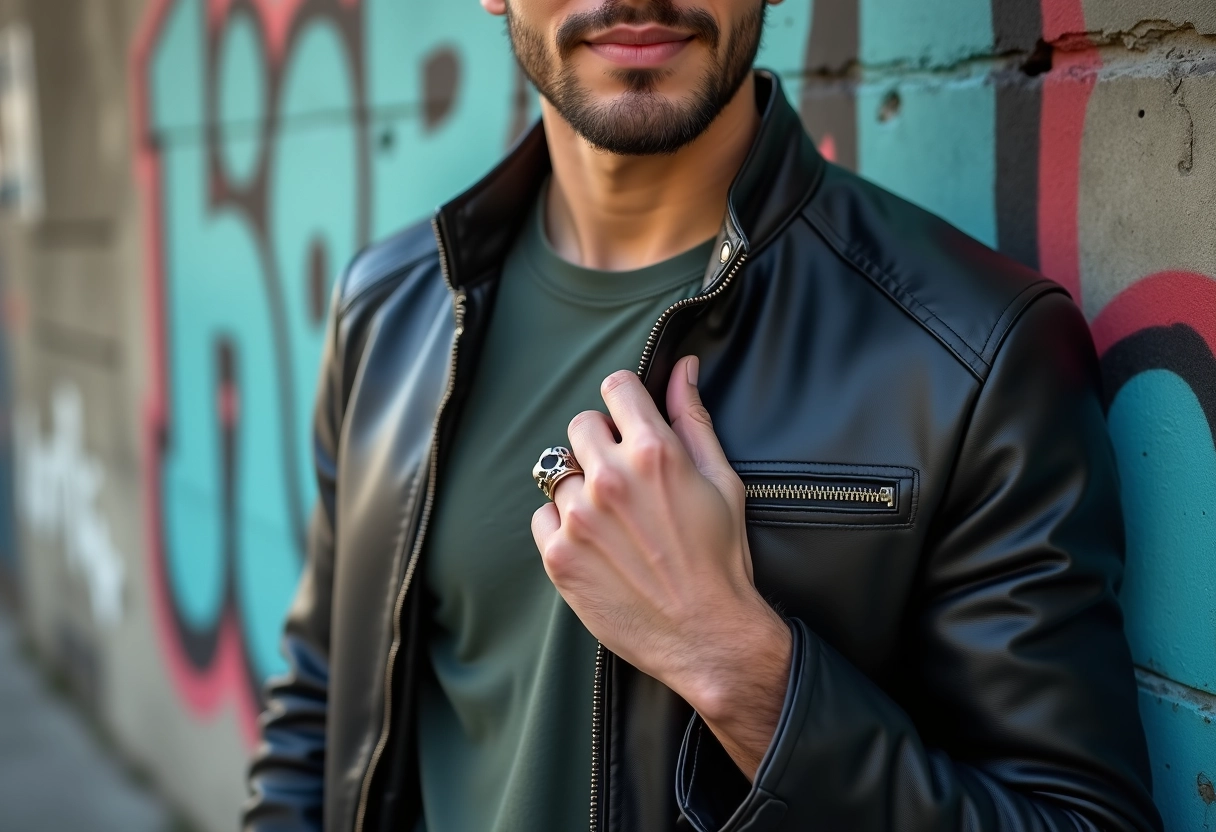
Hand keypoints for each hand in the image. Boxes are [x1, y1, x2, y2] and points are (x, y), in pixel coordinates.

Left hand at [531, 356, 791, 778]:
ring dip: (582, 488)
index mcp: (653, 452)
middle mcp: (609, 478)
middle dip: (602, 443)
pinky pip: (542, 516)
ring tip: (613, 520)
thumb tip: (684, 367)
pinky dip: (561, 525)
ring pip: (559, 473)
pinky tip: (595, 544)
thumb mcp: (721, 480)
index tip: (630, 420)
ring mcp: (578, 518)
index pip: (616, 387)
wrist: (707, 635)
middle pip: (581, 426)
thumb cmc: (721, 559)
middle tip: (625, 479)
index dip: (625, 400)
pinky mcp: (558, 555)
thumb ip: (694, 418)